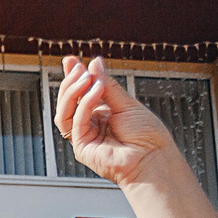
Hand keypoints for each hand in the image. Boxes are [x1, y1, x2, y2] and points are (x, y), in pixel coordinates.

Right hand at [53, 55, 178, 187]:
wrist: (153, 158)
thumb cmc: (147, 136)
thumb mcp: (127, 103)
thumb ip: (108, 85)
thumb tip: (94, 64)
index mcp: (101, 114)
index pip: (81, 93)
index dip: (74, 77)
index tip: (71, 60)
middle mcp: (91, 125)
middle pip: (69, 102)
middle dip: (70, 82)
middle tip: (78, 67)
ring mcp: (85, 136)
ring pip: (64, 112)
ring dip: (72, 92)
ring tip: (86, 77)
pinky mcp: (82, 147)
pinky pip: (76, 122)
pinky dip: (84, 103)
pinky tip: (96, 90)